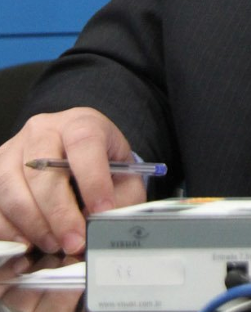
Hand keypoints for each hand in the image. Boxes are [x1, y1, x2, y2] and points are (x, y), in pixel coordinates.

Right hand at [0, 108, 145, 254]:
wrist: (78, 157)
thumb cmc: (102, 165)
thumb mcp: (123, 174)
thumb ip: (119, 196)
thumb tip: (103, 224)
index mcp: (81, 122)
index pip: (84, 142)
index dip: (93, 179)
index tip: (102, 210)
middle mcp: (43, 130)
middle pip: (41, 171)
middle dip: (59, 214)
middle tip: (74, 241)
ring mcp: (13, 150)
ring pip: (11, 190)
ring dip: (34, 225)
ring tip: (55, 243)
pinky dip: (10, 230)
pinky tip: (30, 241)